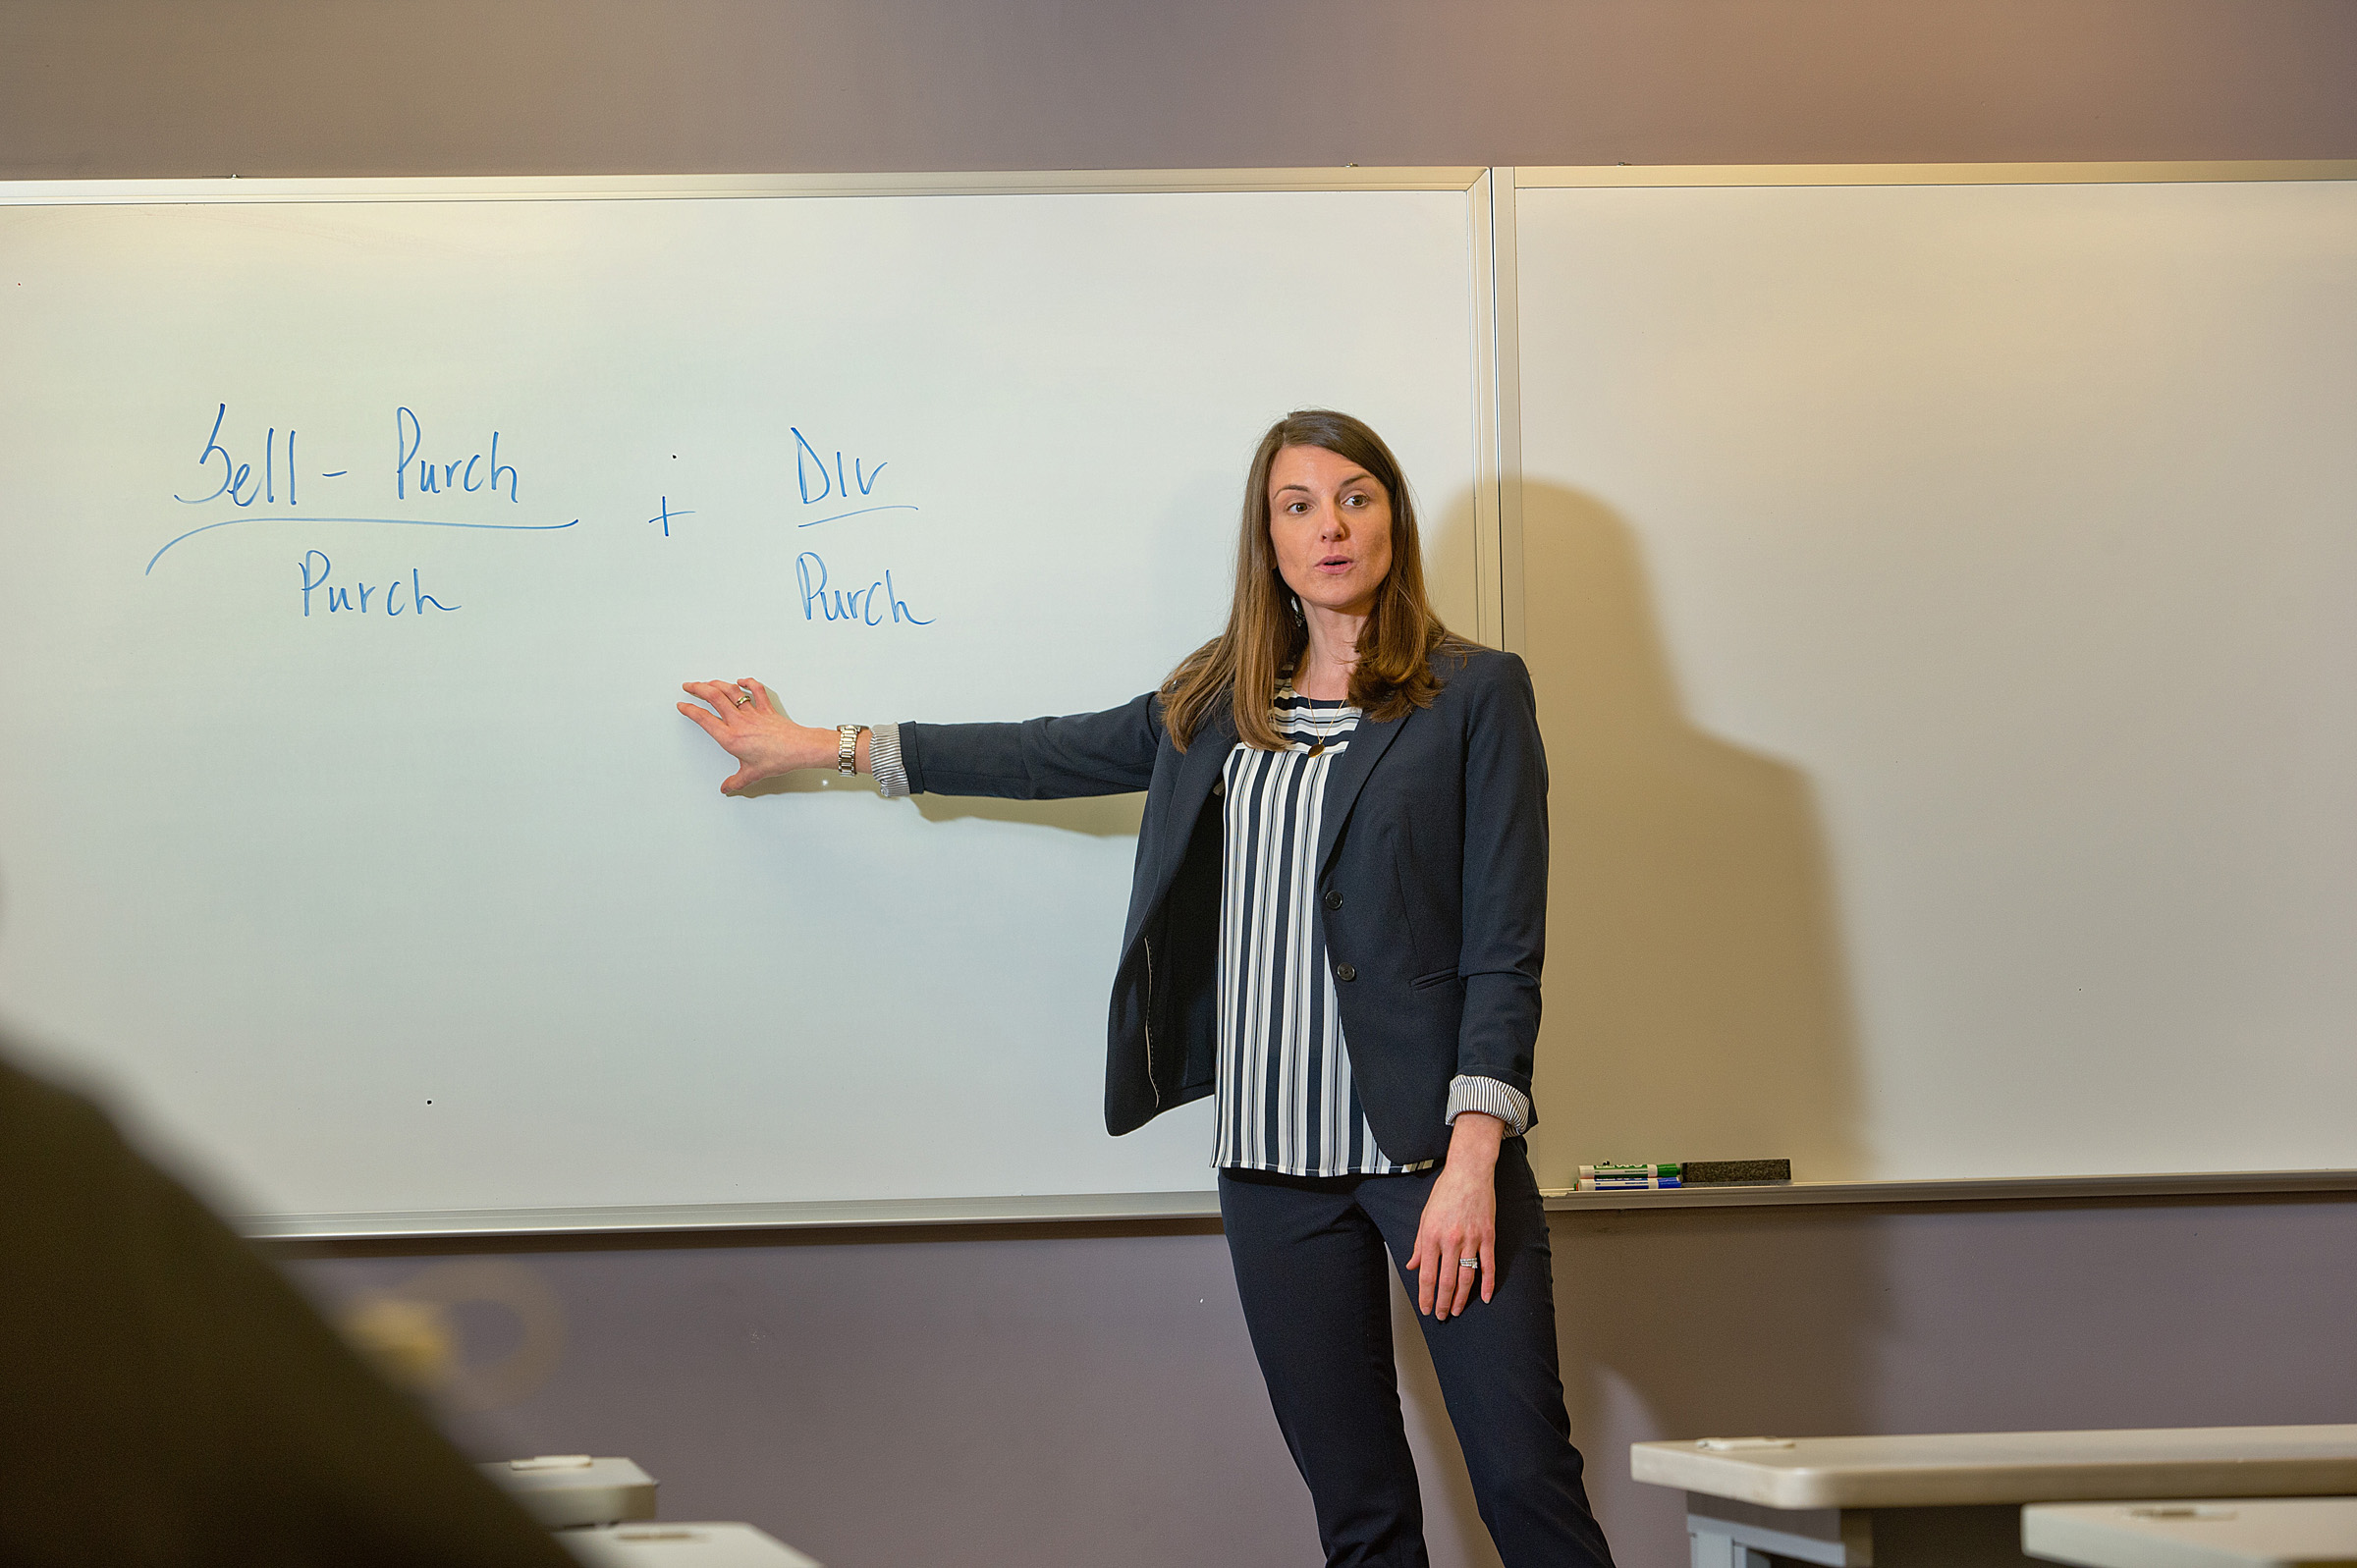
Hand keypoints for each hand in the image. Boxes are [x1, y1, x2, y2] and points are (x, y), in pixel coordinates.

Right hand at [676, 678, 835, 793]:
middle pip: (714, 697)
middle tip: (689, 686)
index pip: (704, 719)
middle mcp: (739, 722)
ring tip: (707, 682)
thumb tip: (727, 788)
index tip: (682, 705)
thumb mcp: (752, 775)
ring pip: (731, 691)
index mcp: (731, 738)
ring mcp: (753, 712)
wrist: (799, 749)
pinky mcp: (766, 709)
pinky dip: (748, 683)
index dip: (690, 710)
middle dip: (698, 688)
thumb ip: (736, 782)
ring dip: (717, 683)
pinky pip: (756, 690)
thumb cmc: (777, 759)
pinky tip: (741, 681)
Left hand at [1404, 1111, 1503, 1319]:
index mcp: (1431, 1235)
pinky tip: (1484, 1296)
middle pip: (1446, 1280)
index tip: (1425, 1308)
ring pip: (1466, 1277)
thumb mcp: (1425, 1216)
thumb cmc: (1445, 1191)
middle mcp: (1450, 1240)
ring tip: (1456, 1310)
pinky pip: (1488, 1265)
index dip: (1425, 1295)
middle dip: (1442, 1302)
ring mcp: (1471, 1239)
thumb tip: (1412, 1265)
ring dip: (1461, 1297)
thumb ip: (1418, 1244)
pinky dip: (1487, 1283)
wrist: (1469, 1172)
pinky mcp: (1487, 1236)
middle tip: (1440, 1315)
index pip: (1427, 1274)